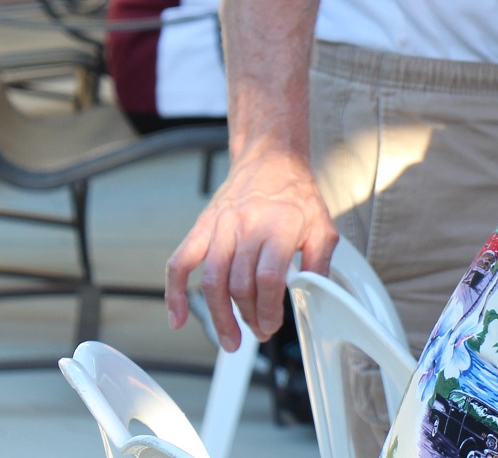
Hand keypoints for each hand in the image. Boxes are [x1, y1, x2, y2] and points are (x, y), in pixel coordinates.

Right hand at [165, 147, 339, 350]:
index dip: (268, 309)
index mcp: (279, 226)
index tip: (272, 324)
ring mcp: (220, 227)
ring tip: (229, 338)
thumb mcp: (323, 226)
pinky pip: (180, 263)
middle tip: (258, 331)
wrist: (270, 159)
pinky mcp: (202, 227)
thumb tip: (315, 296)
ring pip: (211, 280)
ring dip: (218, 316)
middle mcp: (247, 226)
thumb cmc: (296, 195)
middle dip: (249, 317)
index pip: (267, 278)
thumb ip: (320, 263)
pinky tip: (178, 318)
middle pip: (239, 284)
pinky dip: (175, 293)